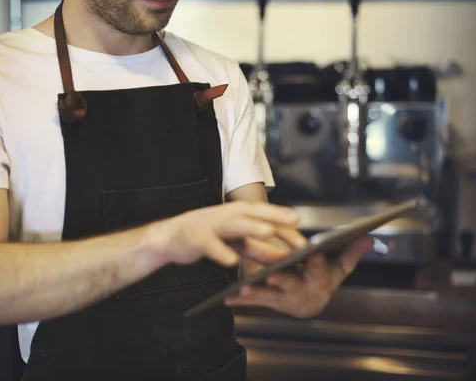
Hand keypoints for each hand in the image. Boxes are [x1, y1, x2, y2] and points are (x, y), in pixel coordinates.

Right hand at [147, 201, 304, 267]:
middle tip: (295, 225)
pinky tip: (232, 261)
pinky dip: (221, 252)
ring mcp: (211, 225)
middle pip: (253, 214)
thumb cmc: (206, 237)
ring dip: (251, 227)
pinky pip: (210, 245)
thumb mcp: (235, 243)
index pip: (265, 215)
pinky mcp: (196, 238)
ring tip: (268, 232)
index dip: (285, 221)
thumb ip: (258, 248)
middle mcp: (226, 215)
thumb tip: (284, 256)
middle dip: (274, 219)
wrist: (170, 239)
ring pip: (234, 224)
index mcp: (237, 214)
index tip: (304, 231)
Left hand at [224, 236, 372, 317]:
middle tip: (274, 273)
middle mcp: (303, 294)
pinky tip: (227, 298)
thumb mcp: (339, 266)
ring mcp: (285, 302)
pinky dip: (241, 301)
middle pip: (294, 286)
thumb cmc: (325, 277)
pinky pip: (255, 304)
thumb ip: (351, 252)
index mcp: (321, 282)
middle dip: (284, 280)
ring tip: (244, 286)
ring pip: (271, 296)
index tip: (313, 252)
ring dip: (258, 292)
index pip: (321, 271)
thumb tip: (367, 236)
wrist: (311, 301)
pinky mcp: (270, 304)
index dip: (317, 263)